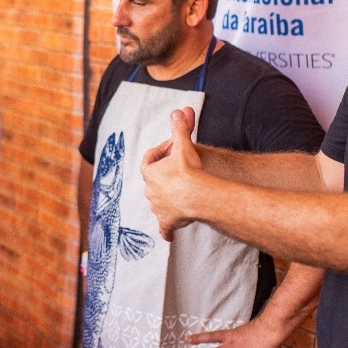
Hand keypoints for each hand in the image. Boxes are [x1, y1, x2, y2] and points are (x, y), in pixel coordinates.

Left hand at [141, 106, 203, 239]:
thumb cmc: (189, 171)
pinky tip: (168, 236)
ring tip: (180, 194)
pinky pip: (165, 228)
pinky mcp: (168, 222)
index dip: (160, 152)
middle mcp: (150, 192)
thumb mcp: (183, 146)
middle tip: (179, 171)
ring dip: (166, 199)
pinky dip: (166, 231)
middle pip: (153, 182)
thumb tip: (178, 111)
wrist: (197, 196)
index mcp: (150, 173)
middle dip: (164, 177)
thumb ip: (180, 129)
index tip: (173, 149)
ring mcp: (158, 208)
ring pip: (158, 203)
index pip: (149, 160)